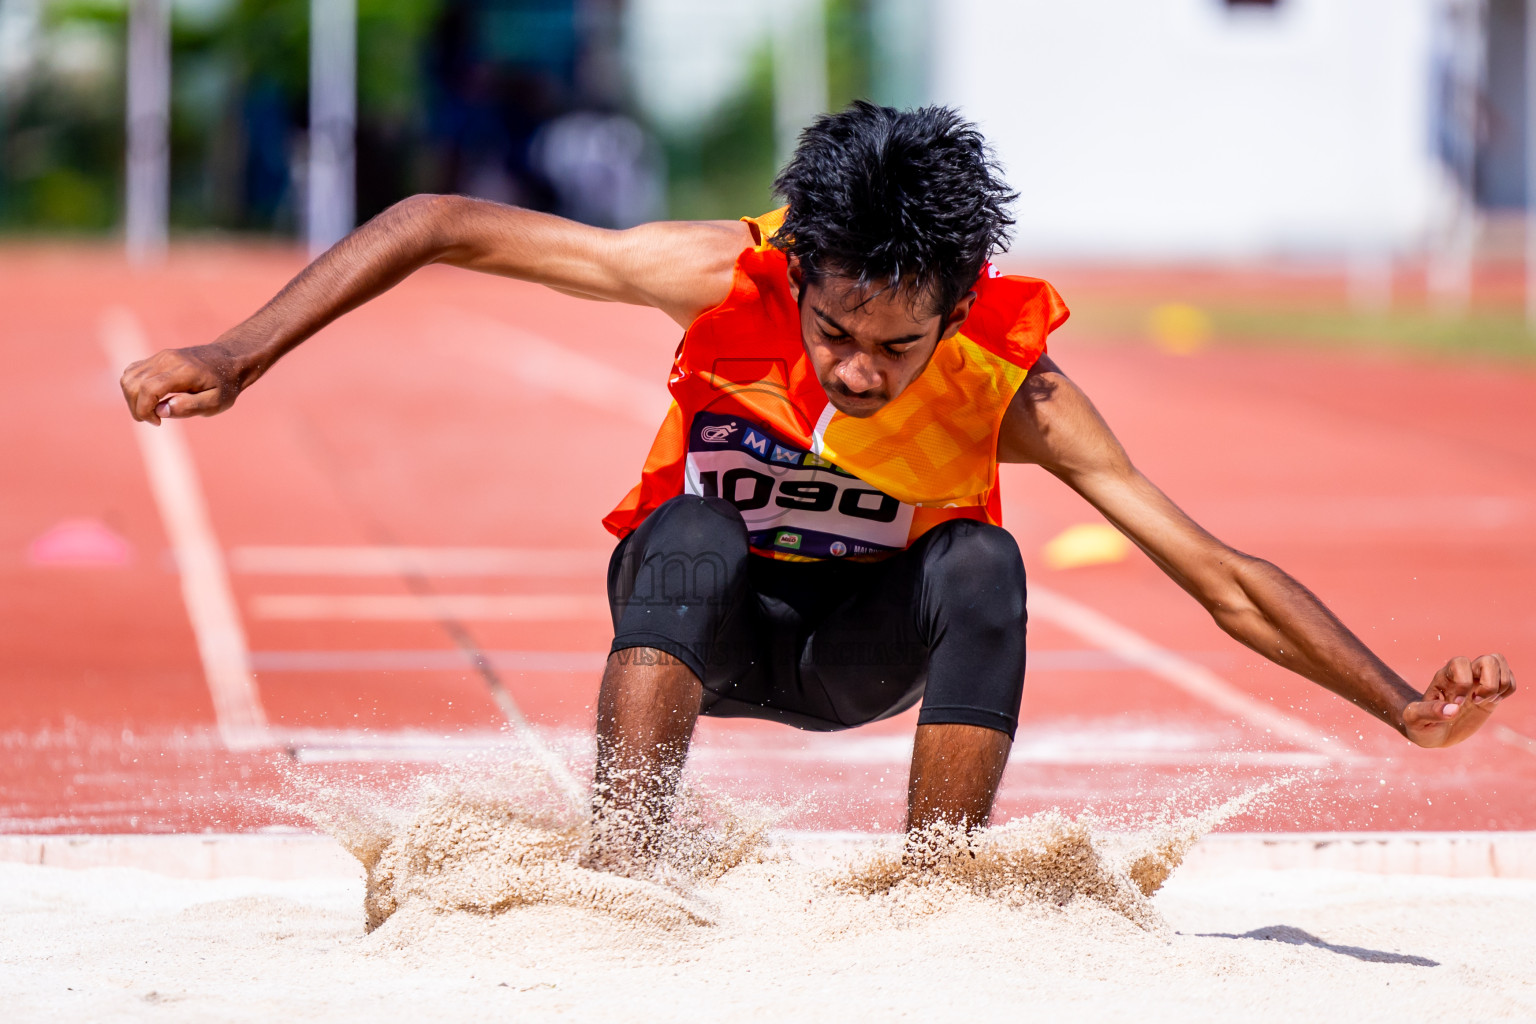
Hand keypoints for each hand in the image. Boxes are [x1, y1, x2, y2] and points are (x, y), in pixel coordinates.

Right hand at [119, 342, 246, 424]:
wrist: (229, 361)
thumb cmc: (224, 386)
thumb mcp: (216, 402)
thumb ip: (190, 406)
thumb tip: (161, 410)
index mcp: (184, 371)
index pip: (149, 388)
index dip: (145, 409)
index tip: (157, 422)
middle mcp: (168, 360)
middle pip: (133, 383)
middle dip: (136, 408)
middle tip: (154, 420)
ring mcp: (160, 356)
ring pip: (128, 377)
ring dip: (132, 399)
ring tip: (151, 412)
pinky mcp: (156, 358)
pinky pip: (132, 372)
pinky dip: (133, 388)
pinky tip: (150, 399)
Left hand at [1402, 654, 1515, 747]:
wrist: (1431, 730)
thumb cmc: (1420, 723)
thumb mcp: (1415, 719)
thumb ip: (1429, 712)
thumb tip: (1453, 709)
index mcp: (1443, 677)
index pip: (1460, 663)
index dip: (1463, 682)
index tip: (1457, 704)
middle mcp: (1462, 674)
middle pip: (1488, 659)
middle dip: (1489, 682)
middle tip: (1477, 701)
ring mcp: (1478, 681)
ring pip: (1499, 662)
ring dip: (1501, 684)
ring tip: (1487, 700)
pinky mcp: (1491, 692)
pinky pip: (1509, 680)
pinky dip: (1508, 690)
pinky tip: (1494, 701)